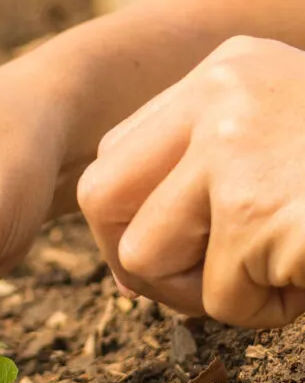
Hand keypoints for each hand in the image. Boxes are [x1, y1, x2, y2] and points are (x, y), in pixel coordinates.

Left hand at [78, 36, 304, 327]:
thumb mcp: (280, 141)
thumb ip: (203, 171)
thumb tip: (129, 256)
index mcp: (225, 70)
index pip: (120, 151)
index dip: (128, 219)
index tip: (173, 256)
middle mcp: (218, 93)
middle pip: (101, 194)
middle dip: (133, 258)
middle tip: (199, 286)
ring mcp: (231, 144)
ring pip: (144, 254)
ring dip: (205, 293)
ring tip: (277, 277)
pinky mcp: (251, 206)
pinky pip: (219, 298)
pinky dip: (263, 311)